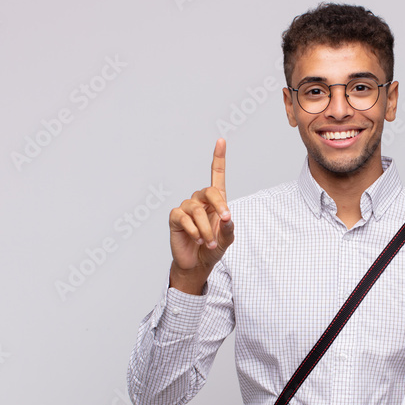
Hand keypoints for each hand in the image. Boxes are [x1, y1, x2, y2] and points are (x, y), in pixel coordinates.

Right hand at [168, 138, 233, 292]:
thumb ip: (229, 228)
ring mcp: (186, 208)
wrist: (197, 264)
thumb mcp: (226, 239)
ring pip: (197, 210)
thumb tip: (227, 217)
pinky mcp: (175, 218)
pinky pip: (184, 218)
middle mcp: (200, 200)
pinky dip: (193, 230)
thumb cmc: (213, 248)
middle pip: (209, 191)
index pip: (216, 175)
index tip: (221, 140)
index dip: (218, 158)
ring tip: (208, 242)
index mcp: (215, 201)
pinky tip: (197, 239)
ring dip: (206, 228)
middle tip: (226, 219)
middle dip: (219, 205)